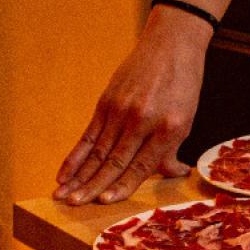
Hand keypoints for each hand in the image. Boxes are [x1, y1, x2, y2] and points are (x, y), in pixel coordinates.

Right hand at [53, 12, 208, 204]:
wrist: (171, 44)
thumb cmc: (183, 84)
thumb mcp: (187, 117)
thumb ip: (171, 149)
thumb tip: (172, 175)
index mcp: (168, 127)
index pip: (142, 164)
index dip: (123, 185)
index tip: (105, 202)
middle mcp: (143, 119)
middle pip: (115, 160)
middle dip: (93, 186)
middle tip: (74, 205)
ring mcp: (122, 109)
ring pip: (97, 150)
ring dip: (79, 176)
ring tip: (63, 196)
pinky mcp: (106, 102)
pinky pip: (88, 134)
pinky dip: (75, 156)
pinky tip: (63, 172)